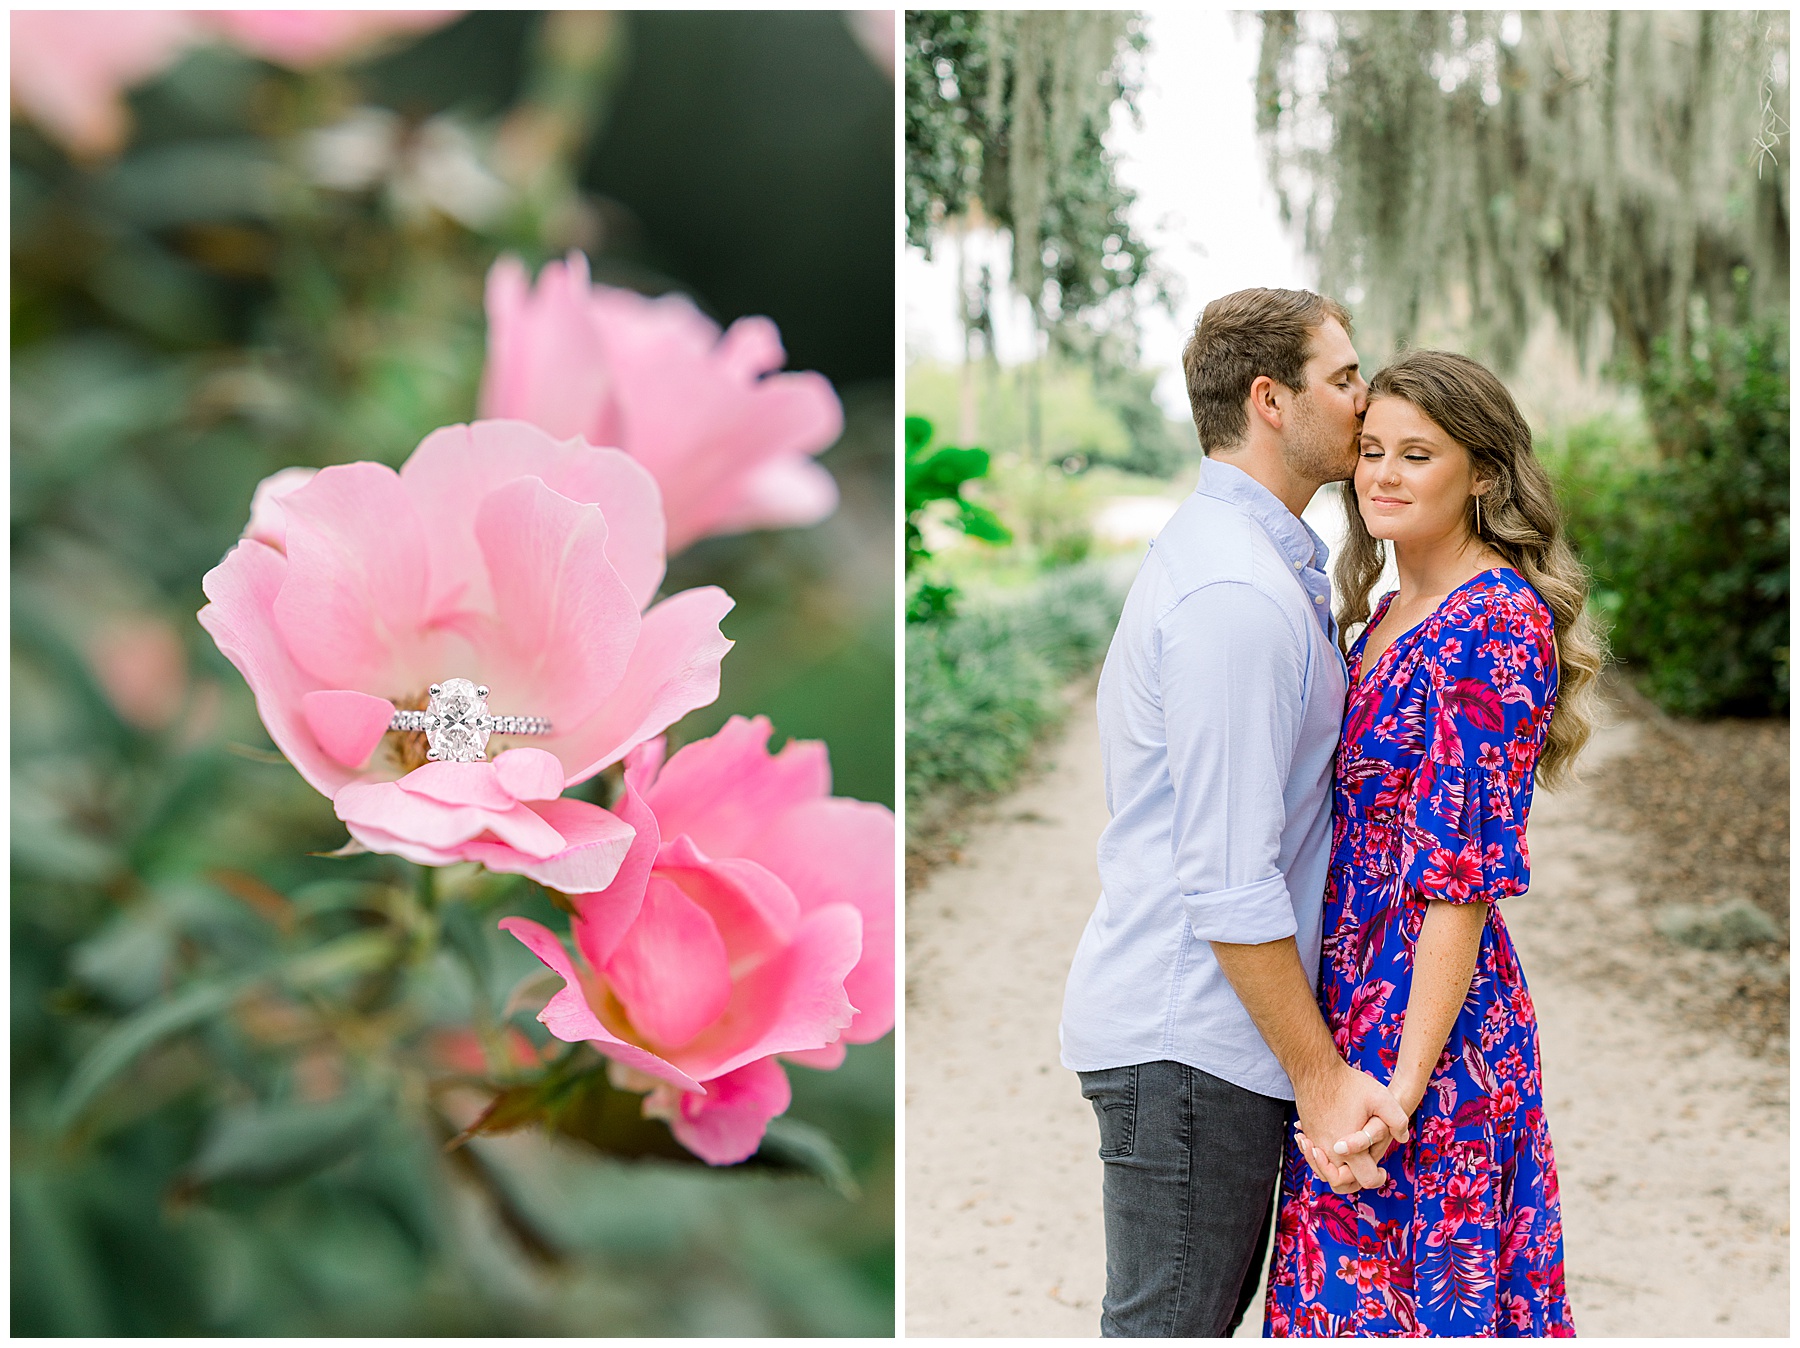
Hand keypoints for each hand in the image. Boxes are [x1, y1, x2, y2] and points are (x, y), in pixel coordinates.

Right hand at [1293, 1061, 1409, 1191]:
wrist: (1314, 1070)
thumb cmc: (1348, 1083)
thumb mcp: (1381, 1097)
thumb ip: (1397, 1120)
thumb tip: (1403, 1138)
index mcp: (1350, 1149)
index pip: (1365, 1180)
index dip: (1377, 1178)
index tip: (1383, 1171)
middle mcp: (1329, 1151)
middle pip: (1340, 1183)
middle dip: (1354, 1182)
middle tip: (1366, 1170)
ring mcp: (1315, 1142)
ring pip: (1324, 1172)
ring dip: (1336, 1172)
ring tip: (1351, 1161)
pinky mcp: (1308, 1133)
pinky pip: (1315, 1156)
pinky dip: (1323, 1158)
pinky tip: (1334, 1146)